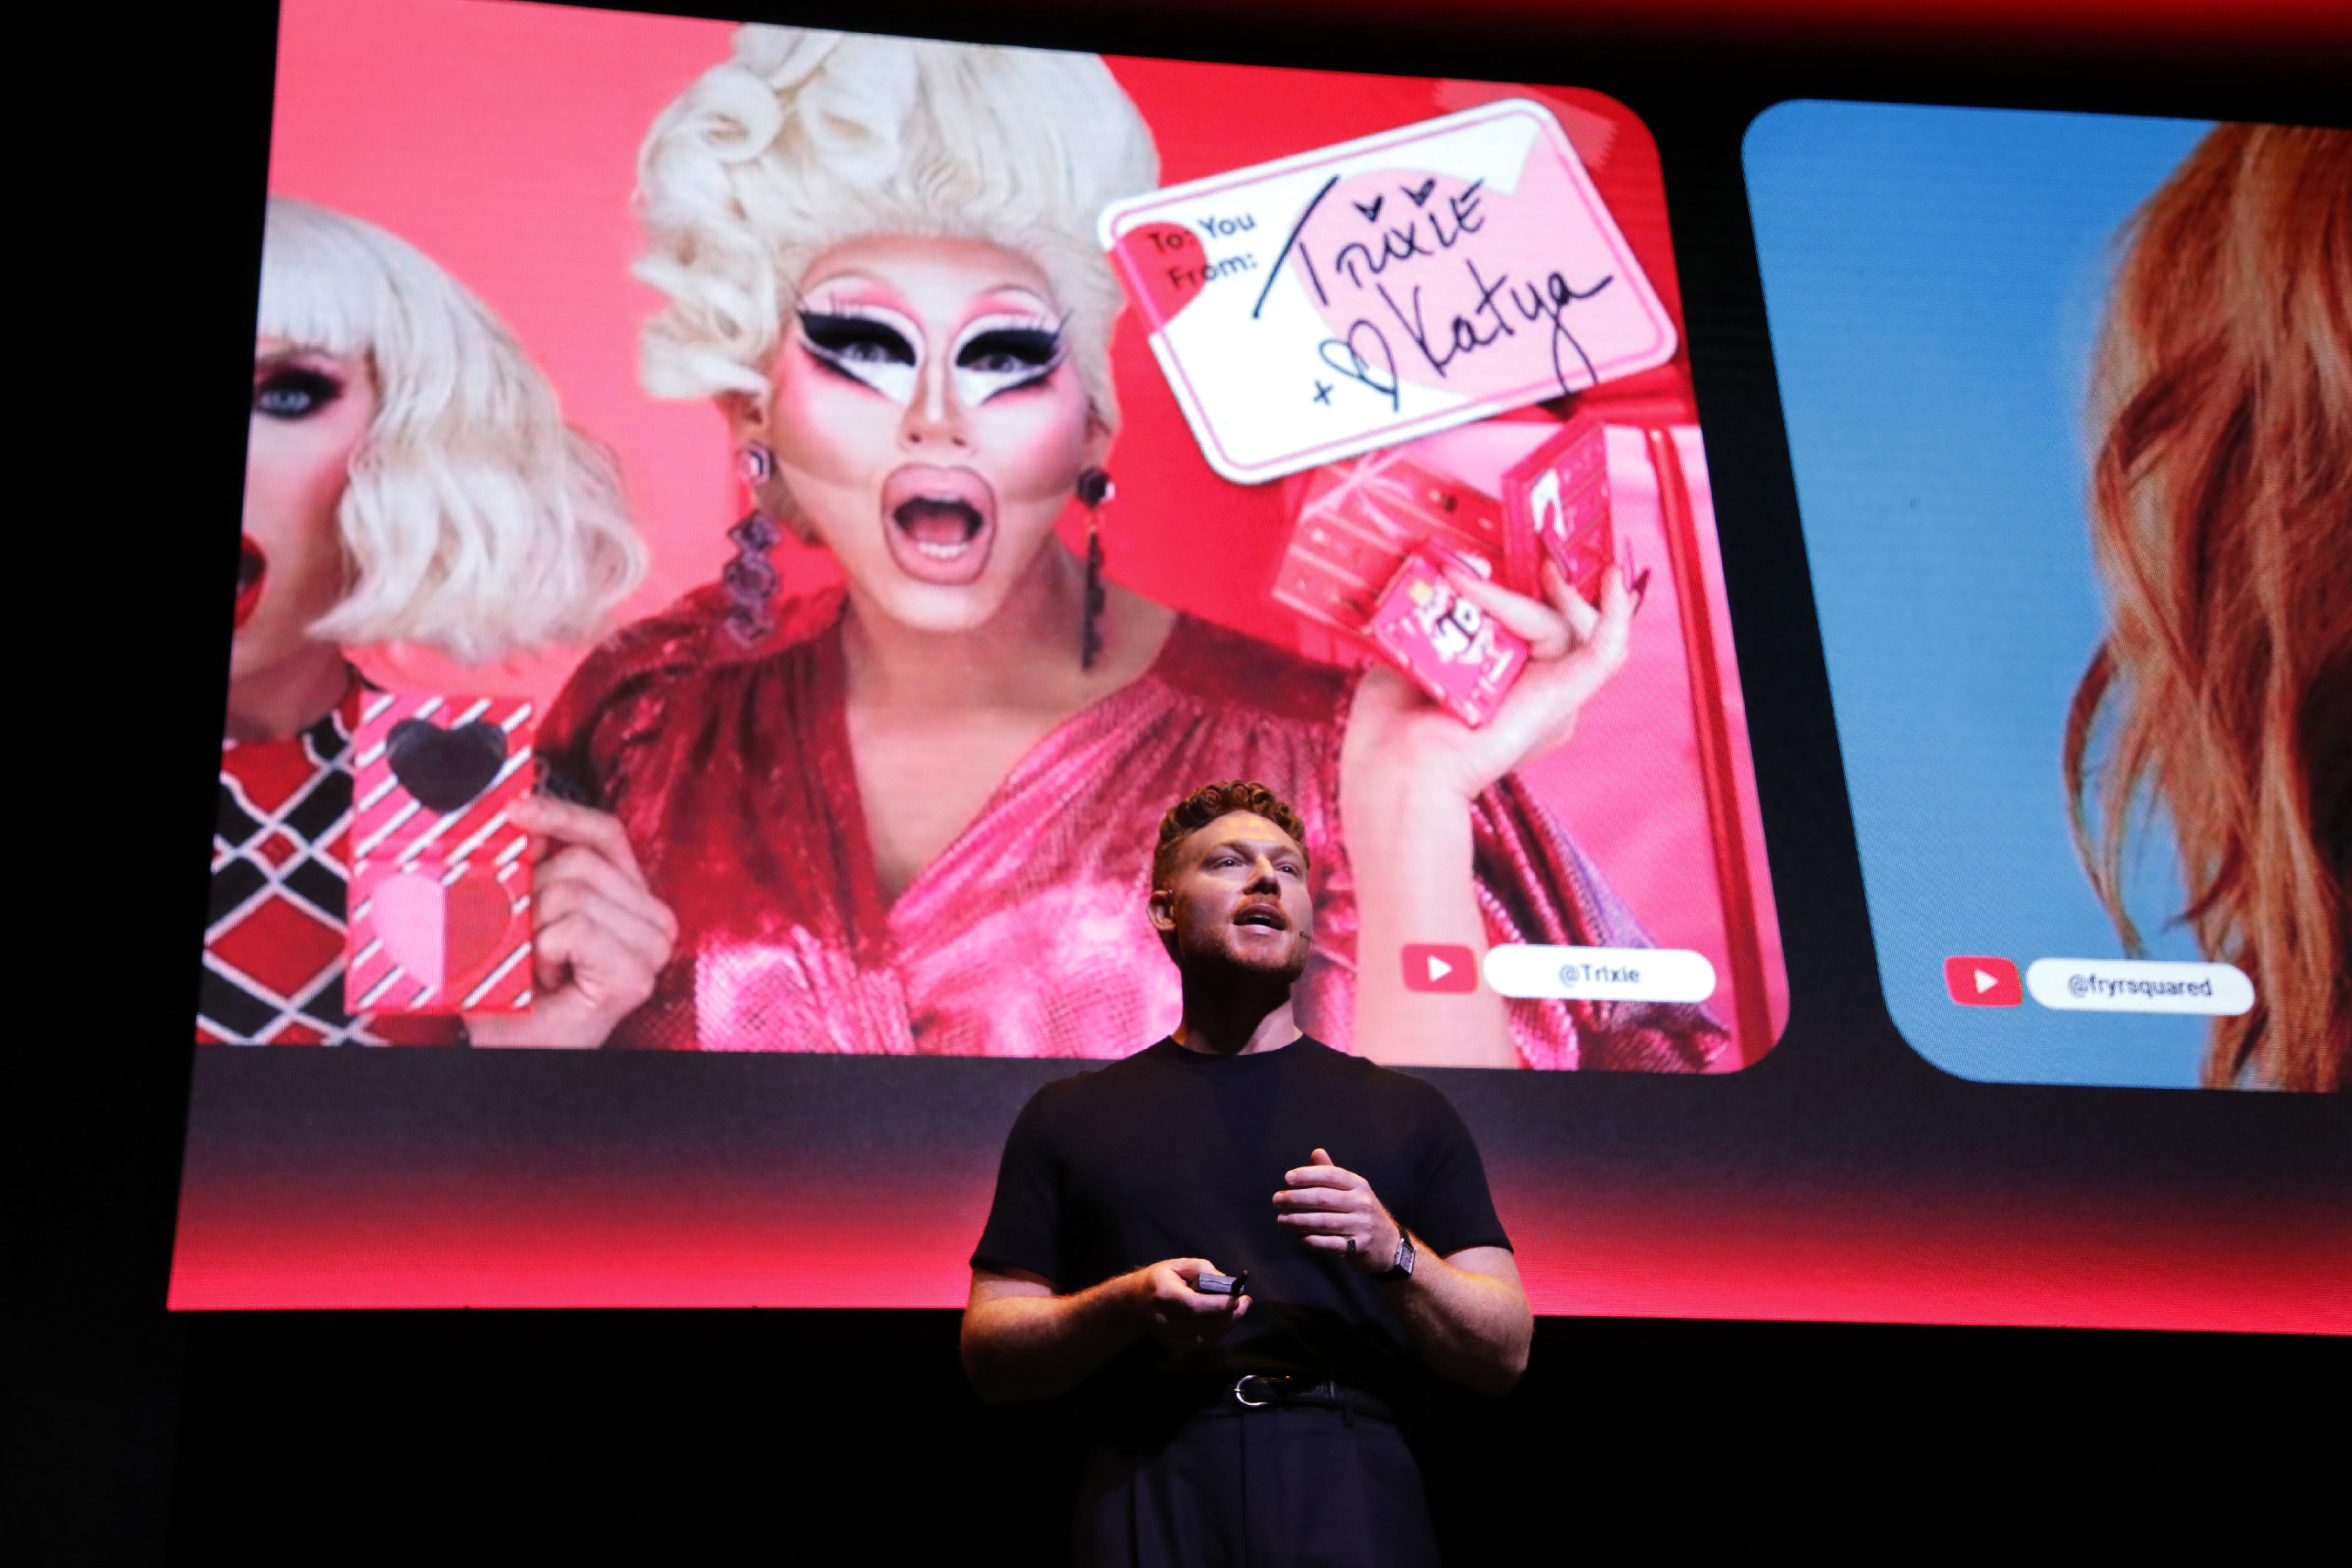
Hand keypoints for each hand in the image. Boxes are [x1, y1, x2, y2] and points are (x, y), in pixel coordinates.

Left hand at [464, 795, 676, 1048]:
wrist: (513, 1050)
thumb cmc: (515, 991)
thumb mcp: (520, 912)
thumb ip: (531, 865)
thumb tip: (521, 817)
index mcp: (631, 897)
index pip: (605, 835)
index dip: (561, 815)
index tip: (516, 810)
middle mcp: (652, 920)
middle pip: (582, 862)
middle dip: (533, 893)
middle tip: (522, 936)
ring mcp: (650, 949)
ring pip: (575, 893)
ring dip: (534, 931)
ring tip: (536, 964)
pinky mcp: (635, 976)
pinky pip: (575, 928)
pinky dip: (544, 951)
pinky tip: (546, 977)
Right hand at [1128, 1259, 1250, 1348]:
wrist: (1132, 1305)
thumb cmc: (1157, 1280)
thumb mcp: (1176, 1265)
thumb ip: (1201, 1269)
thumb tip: (1224, 1282)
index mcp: (1164, 1295)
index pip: (1195, 1305)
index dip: (1219, 1304)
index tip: (1239, 1297)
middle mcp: (1167, 1320)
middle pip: (1206, 1324)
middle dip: (1232, 1315)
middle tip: (1246, 1302)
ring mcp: (1171, 1337)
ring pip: (1209, 1337)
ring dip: (1229, 1324)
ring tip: (1239, 1309)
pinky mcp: (1176, 1345)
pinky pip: (1205, 1341)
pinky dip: (1220, 1331)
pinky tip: (1226, 1319)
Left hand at [1273, 1148, 1403, 1275]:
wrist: (1389, 1245)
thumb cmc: (1362, 1213)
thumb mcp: (1353, 1191)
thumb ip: (1332, 1174)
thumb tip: (1316, 1152)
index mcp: (1358, 1185)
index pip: (1331, 1176)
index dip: (1308, 1175)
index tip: (1287, 1178)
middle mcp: (1362, 1203)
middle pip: (1324, 1199)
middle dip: (1297, 1198)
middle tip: (1277, 1200)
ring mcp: (1362, 1225)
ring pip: (1324, 1222)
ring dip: (1299, 1221)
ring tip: (1281, 1219)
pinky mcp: (1359, 1246)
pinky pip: (1331, 1244)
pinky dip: (1312, 1241)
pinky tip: (1299, 1238)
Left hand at [1345, 560, 1634, 806]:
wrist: (1397, 767)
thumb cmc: (1391, 730)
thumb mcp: (1409, 656)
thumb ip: (1435, 619)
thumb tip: (1448, 573)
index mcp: (1503, 680)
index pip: (1535, 619)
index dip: (1532, 581)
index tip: (1509, 545)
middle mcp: (1534, 688)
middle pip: (1559, 615)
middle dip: (1540, 580)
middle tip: (1511, 554)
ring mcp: (1553, 694)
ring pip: (1567, 623)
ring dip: (1521, 599)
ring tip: (1476, 588)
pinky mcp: (1565, 698)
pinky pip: (1606, 650)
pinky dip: (1615, 613)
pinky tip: (1611, 579)